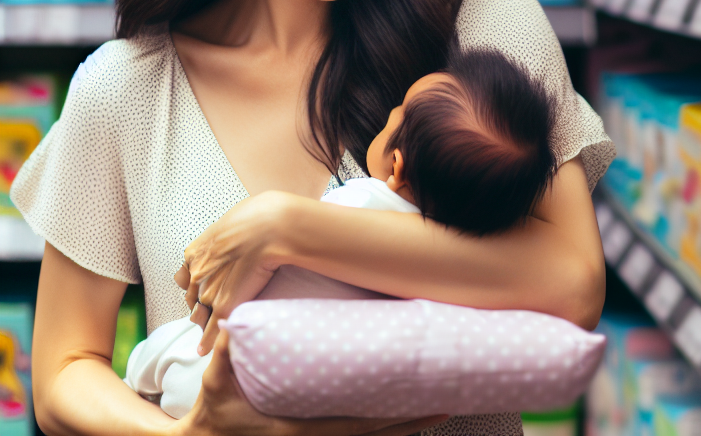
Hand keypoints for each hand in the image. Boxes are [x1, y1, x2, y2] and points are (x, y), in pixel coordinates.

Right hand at [172, 330, 446, 435]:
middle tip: (446, 406)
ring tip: (433, 408)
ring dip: (400, 426)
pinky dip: (377, 427)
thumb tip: (233, 321)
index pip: (357, 427)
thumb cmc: (210, 413)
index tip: (426, 408)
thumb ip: (226, 354)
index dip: (394, 420)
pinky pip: (352, 434)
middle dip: (412, 424)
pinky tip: (394, 416)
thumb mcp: (215, 382)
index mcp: (298, 431)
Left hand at [175, 191, 294, 354]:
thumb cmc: (256, 217)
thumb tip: (231, 233)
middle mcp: (196, 275)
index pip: (185, 278)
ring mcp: (209, 292)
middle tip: (209, 307)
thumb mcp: (229, 220)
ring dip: (203, 321)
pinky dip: (206, 342)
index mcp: (195, 253)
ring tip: (208, 328)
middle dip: (198, 303)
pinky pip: (211, 329)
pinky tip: (203, 351)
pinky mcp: (225, 306)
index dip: (195, 284)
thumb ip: (222, 235)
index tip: (202, 287)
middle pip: (191, 298)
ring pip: (199, 314)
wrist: (269, 227)